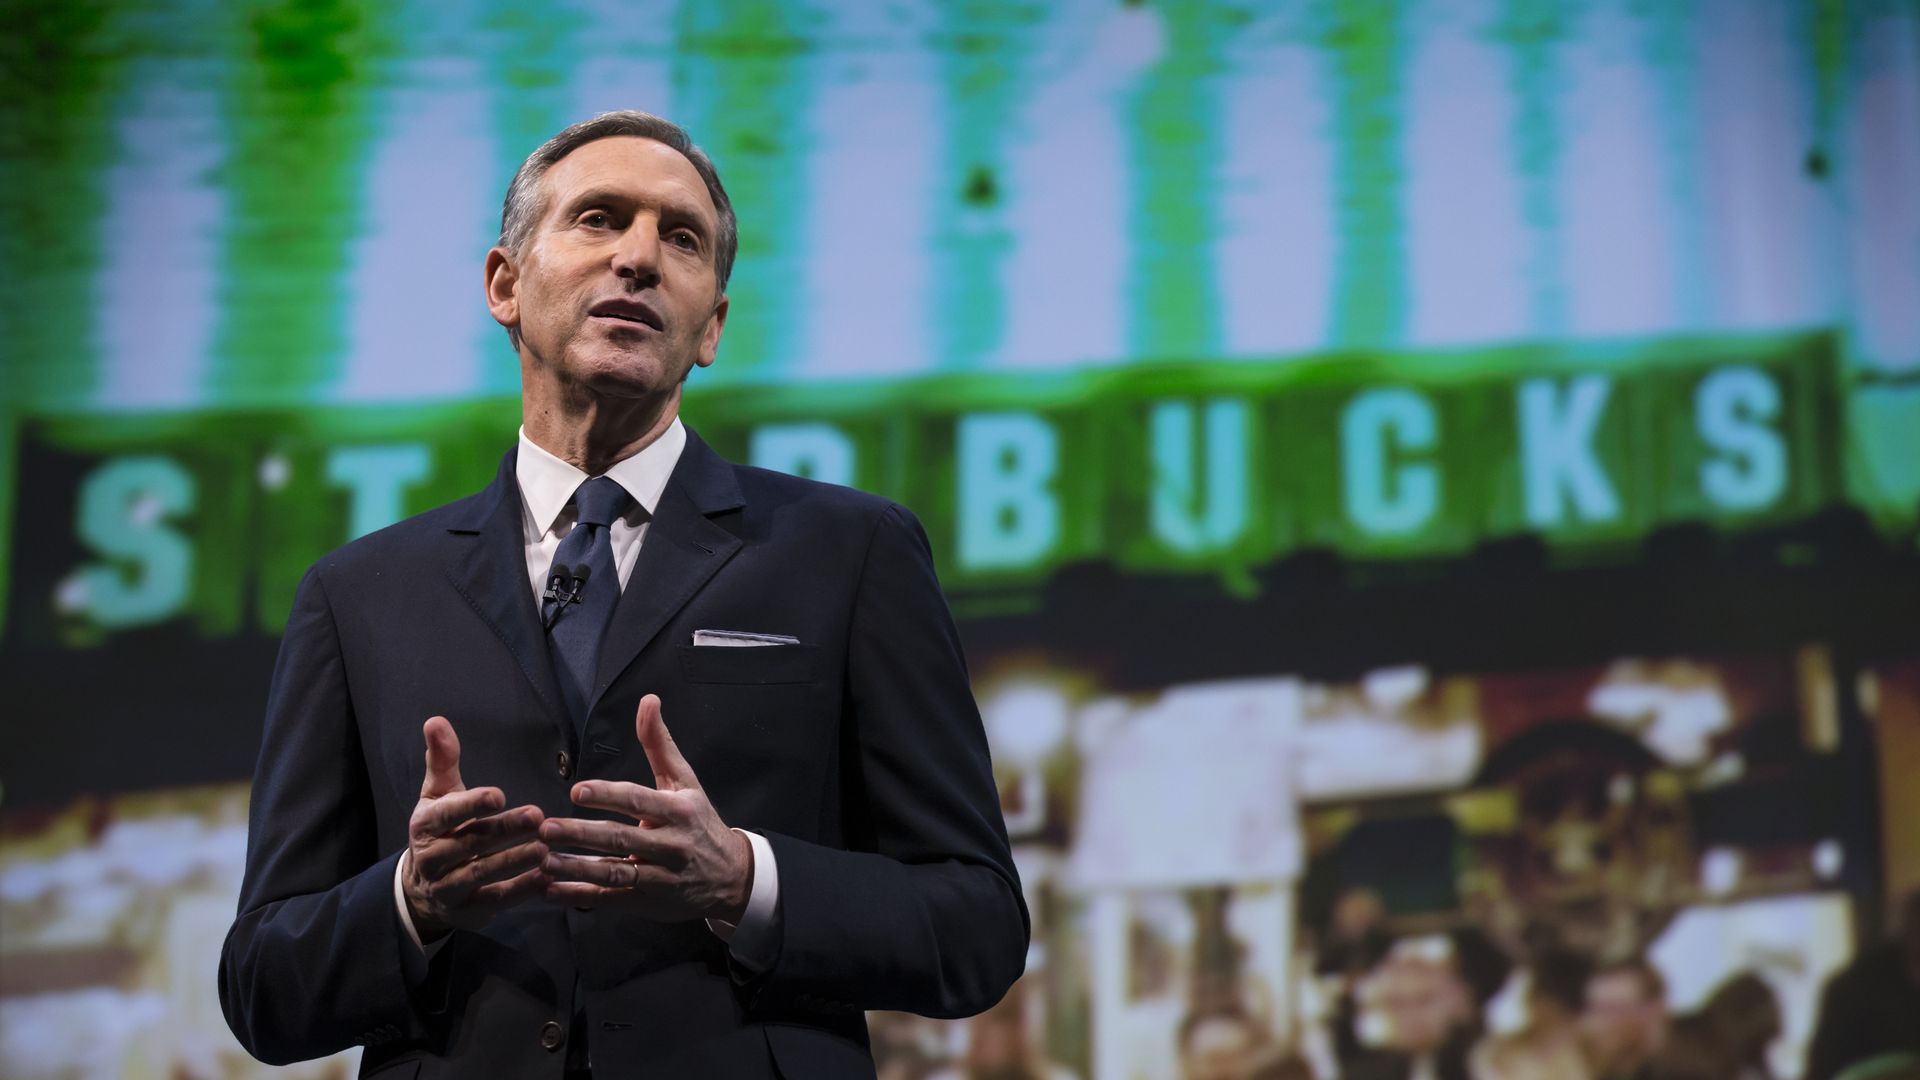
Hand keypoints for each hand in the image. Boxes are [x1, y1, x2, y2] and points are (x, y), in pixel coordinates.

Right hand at [402, 716, 548, 940]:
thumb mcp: (438, 794)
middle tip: (537, 815)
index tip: (498, 794)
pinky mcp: (468, 909)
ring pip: (481, 873)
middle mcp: (432, 857)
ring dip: (514, 861)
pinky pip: (496, 900)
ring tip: (545, 848)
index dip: (471, 805)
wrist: (421, 889)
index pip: (447, 813)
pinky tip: (547, 877)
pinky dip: (521, 890)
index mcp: (425, 825)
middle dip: (504, 829)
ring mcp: (447, 887)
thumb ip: (443, 760)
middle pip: (470, 842)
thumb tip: (436, 720)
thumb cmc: (439, 829)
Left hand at [539, 694, 752, 922]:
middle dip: (581, 835)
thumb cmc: (699, 822)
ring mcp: (660, 877)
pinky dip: (581, 896)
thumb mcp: (685, 782)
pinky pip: (611, 900)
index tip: (577, 791)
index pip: (639, 801)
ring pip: (615, 874)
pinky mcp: (649, 902)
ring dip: (576, 869)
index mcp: (679, 811)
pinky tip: (551, 891)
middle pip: (621, 839)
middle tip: (545, 828)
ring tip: (543, 862)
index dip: (608, 796)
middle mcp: (671, 845)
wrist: (732, 877)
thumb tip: (648, 700)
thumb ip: (660, 743)